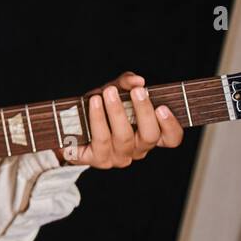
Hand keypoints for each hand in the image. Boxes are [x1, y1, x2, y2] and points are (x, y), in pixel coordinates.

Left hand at [62, 72, 183, 167]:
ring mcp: (117, 157)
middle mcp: (136, 150)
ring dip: (117, 112)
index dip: (172, 126)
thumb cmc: (98, 108)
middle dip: (144, 112)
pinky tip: (94, 102)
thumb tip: (138, 80)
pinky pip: (100, 140)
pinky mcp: (97, 159)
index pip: (171, 139)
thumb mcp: (113, 91)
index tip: (163, 107)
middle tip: (138, 91)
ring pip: (124, 137)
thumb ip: (126, 83)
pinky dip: (98, 118)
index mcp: (148, 136)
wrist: (68, 125)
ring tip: (109, 92)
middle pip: (149, 136)